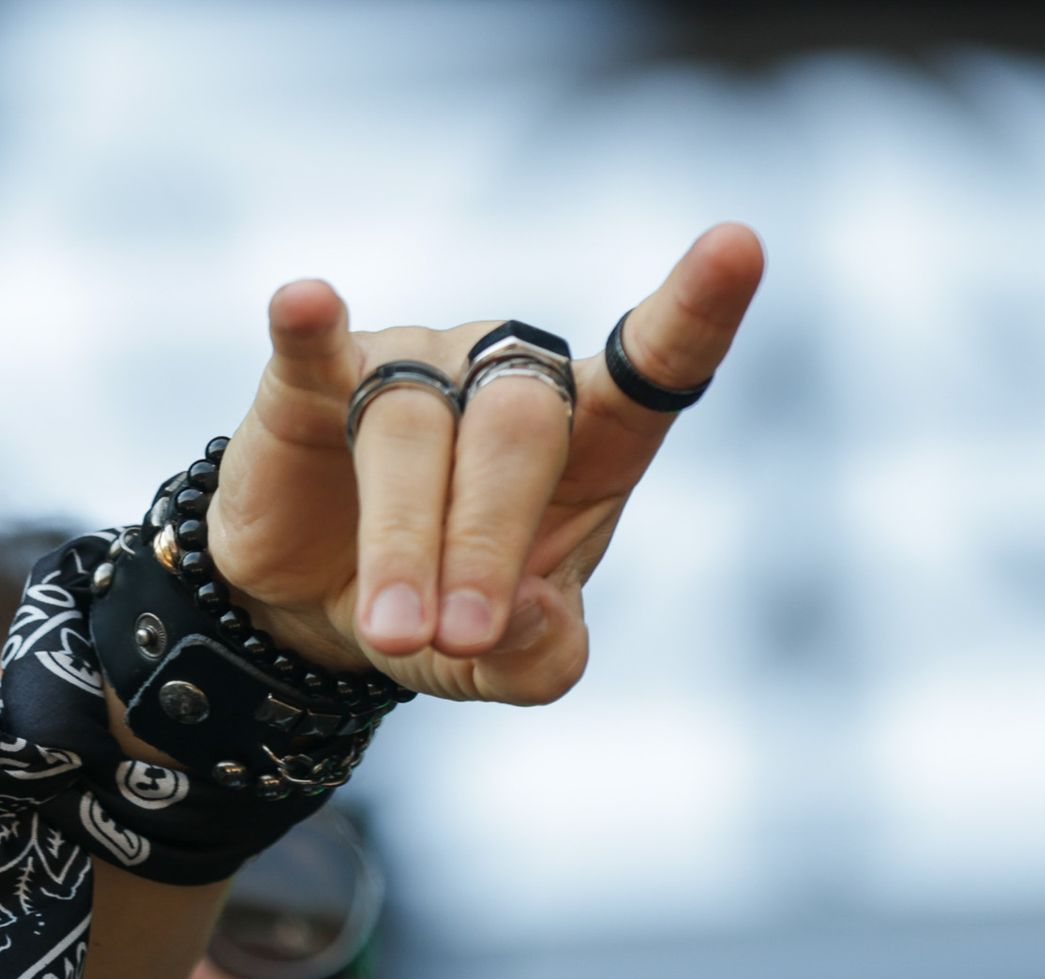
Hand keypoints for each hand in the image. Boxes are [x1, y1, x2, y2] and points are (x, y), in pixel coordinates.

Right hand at [208, 223, 763, 704]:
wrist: (313, 610)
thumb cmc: (442, 615)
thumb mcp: (499, 666)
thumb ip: (538, 660)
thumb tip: (529, 616)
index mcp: (587, 439)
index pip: (653, 367)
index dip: (694, 312)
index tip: (739, 247)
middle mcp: (505, 381)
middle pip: (520, 432)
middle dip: (489, 546)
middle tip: (459, 637)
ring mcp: (410, 370)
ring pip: (413, 434)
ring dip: (404, 546)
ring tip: (394, 635)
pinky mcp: (312, 383)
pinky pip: (315, 351)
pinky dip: (310, 331)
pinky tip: (306, 304)